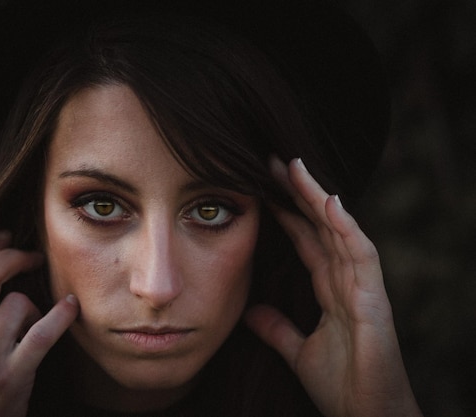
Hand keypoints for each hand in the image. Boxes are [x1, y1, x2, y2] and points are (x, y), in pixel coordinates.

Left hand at [245, 158, 421, 416]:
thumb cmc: (343, 385)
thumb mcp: (297, 351)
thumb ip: (277, 328)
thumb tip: (249, 311)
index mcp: (329, 288)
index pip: (305, 239)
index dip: (286, 211)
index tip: (261, 185)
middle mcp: (346, 280)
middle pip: (320, 226)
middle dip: (298, 192)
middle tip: (272, 160)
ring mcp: (362, 287)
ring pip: (339, 230)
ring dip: (318, 197)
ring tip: (296, 166)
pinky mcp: (374, 300)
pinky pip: (362, 255)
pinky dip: (346, 227)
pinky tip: (330, 202)